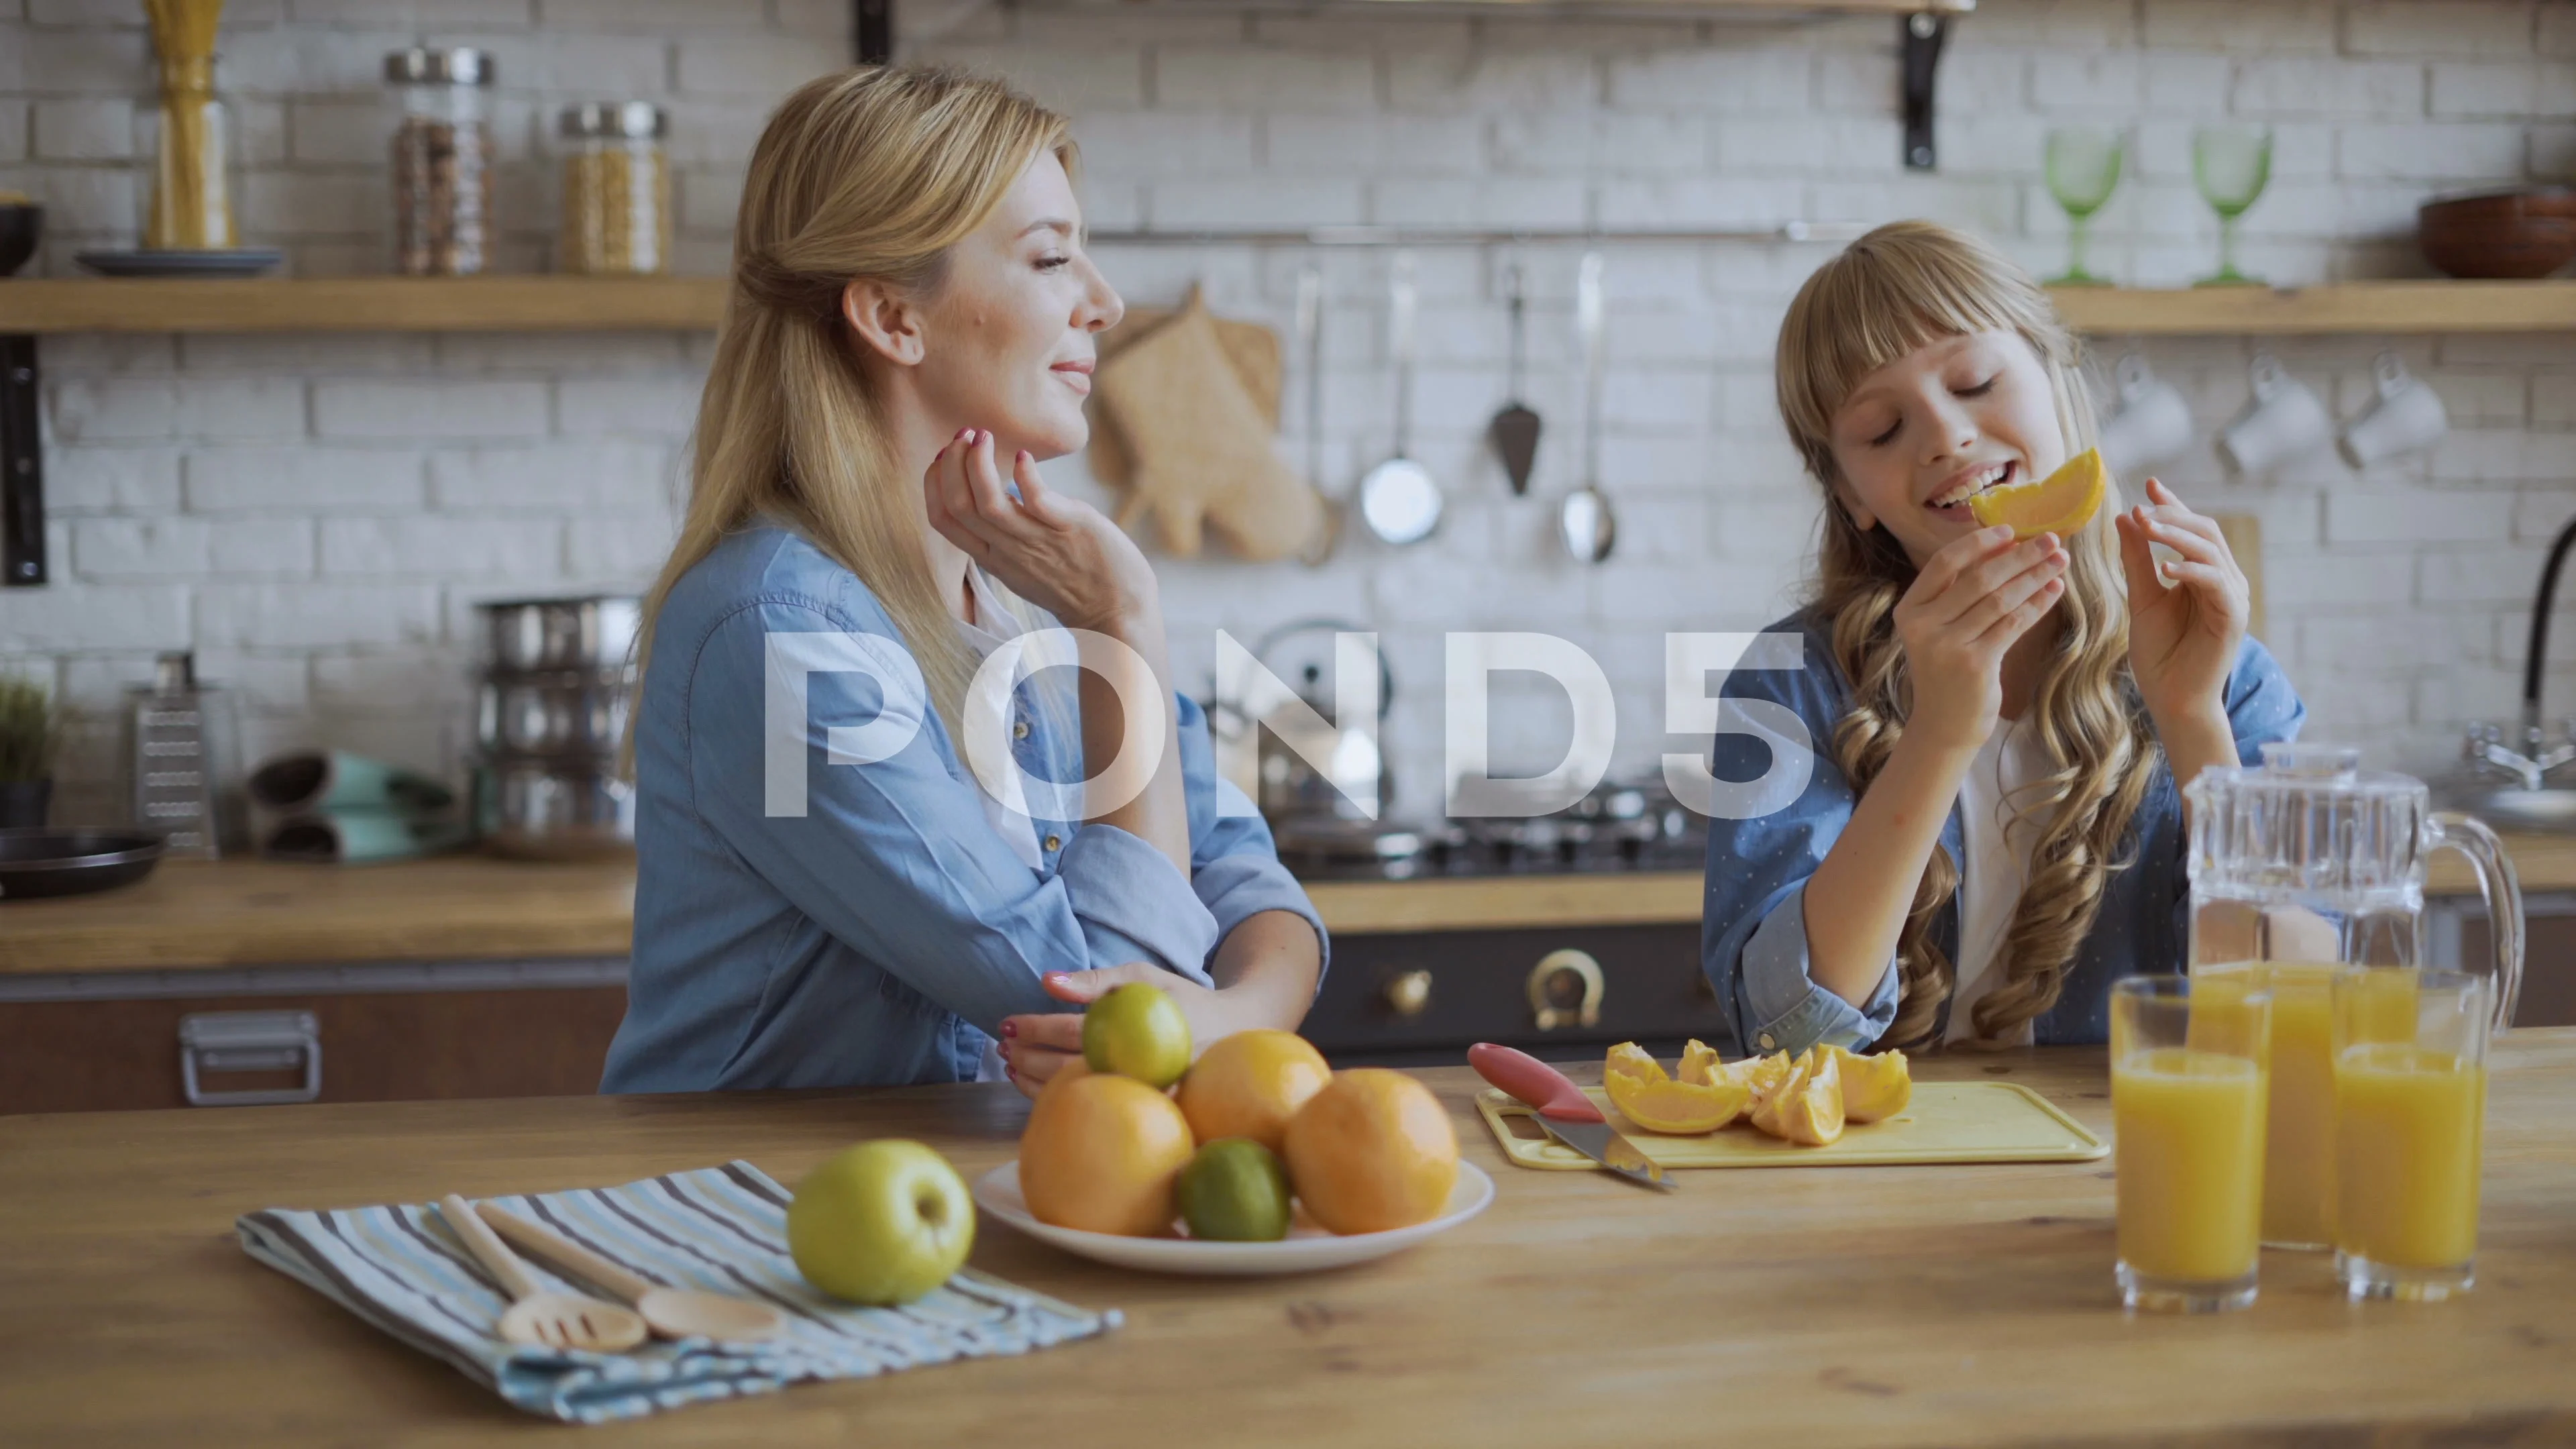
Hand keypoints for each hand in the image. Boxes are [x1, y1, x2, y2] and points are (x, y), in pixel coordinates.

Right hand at [924, 429, 1159, 635]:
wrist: (1117, 612)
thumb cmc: (1074, 582)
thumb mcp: (1025, 563)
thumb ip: (1006, 534)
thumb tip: (999, 493)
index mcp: (992, 557)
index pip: (943, 520)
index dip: (935, 482)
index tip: (943, 454)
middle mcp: (1007, 551)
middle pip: (959, 506)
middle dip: (952, 463)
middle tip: (964, 434)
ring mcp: (1037, 541)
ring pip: (988, 503)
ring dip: (978, 463)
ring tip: (983, 435)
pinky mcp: (1069, 529)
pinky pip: (1037, 500)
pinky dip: (1025, 474)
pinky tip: (1022, 456)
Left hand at [996, 964, 1239, 1100]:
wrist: (1234, 1035)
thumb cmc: (1183, 1001)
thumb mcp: (1144, 977)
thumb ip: (1097, 978)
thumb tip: (1046, 981)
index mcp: (1143, 1032)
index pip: (1076, 1033)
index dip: (1036, 1029)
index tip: (1007, 1023)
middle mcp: (1144, 1071)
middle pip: (1070, 1070)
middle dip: (1027, 1057)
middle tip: (1003, 1045)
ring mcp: (1144, 1098)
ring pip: (1077, 1096)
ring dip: (1033, 1081)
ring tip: (1010, 1063)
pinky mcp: (1143, 1115)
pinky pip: (1090, 1110)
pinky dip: (1054, 1098)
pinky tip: (1033, 1084)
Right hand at [1892, 525, 2068, 753]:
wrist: (1944, 725)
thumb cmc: (1946, 669)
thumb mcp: (1938, 628)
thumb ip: (1958, 593)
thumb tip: (2004, 547)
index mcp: (1910, 610)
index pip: (1944, 563)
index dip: (1979, 543)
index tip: (2011, 530)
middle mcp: (1923, 626)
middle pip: (1978, 579)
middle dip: (2019, 556)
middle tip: (2051, 540)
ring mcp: (1947, 647)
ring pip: (2000, 600)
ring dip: (2035, 576)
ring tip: (2060, 561)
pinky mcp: (1975, 665)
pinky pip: (2013, 625)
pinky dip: (2037, 604)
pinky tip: (2054, 589)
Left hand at [2117, 478, 2248, 728]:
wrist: (2172, 699)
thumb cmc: (2159, 653)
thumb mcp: (2142, 598)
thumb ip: (2136, 559)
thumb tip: (2126, 517)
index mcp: (2203, 574)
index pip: (2191, 530)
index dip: (2174, 506)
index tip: (2150, 484)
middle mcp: (2224, 580)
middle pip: (2206, 532)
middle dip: (2174, 516)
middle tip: (2143, 508)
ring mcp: (2232, 597)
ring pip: (2211, 551)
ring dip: (2178, 536)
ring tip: (2147, 528)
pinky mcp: (2233, 617)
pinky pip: (2215, 583)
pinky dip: (2191, 570)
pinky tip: (2165, 567)